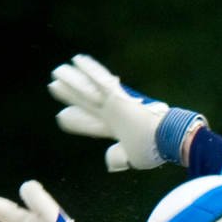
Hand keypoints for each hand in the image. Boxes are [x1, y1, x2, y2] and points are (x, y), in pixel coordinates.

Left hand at [48, 53, 204, 171]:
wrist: (168, 139)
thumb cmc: (154, 150)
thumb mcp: (132, 157)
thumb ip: (118, 157)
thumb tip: (108, 162)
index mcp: (116, 129)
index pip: (90, 123)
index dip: (76, 120)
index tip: (60, 117)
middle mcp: (112, 112)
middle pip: (85, 100)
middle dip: (69, 94)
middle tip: (53, 84)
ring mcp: (114, 102)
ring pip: (87, 88)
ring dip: (72, 79)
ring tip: (57, 70)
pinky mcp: (118, 96)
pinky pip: (100, 79)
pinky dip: (89, 70)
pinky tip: (77, 59)